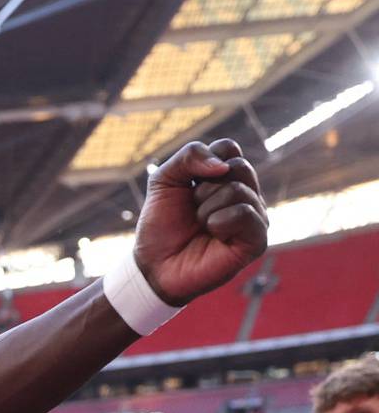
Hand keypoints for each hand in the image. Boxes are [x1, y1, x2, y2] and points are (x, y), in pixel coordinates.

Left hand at [132, 140, 268, 304]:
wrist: (155, 265)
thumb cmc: (162, 224)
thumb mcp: (163, 180)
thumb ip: (189, 156)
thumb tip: (222, 165)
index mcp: (228, 177)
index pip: (228, 148)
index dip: (201, 163)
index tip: (187, 187)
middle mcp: (247, 193)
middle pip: (237, 166)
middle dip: (203, 187)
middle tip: (193, 208)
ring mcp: (255, 216)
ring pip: (237, 190)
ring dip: (206, 208)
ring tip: (200, 225)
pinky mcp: (257, 239)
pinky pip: (243, 214)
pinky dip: (217, 222)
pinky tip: (212, 234)